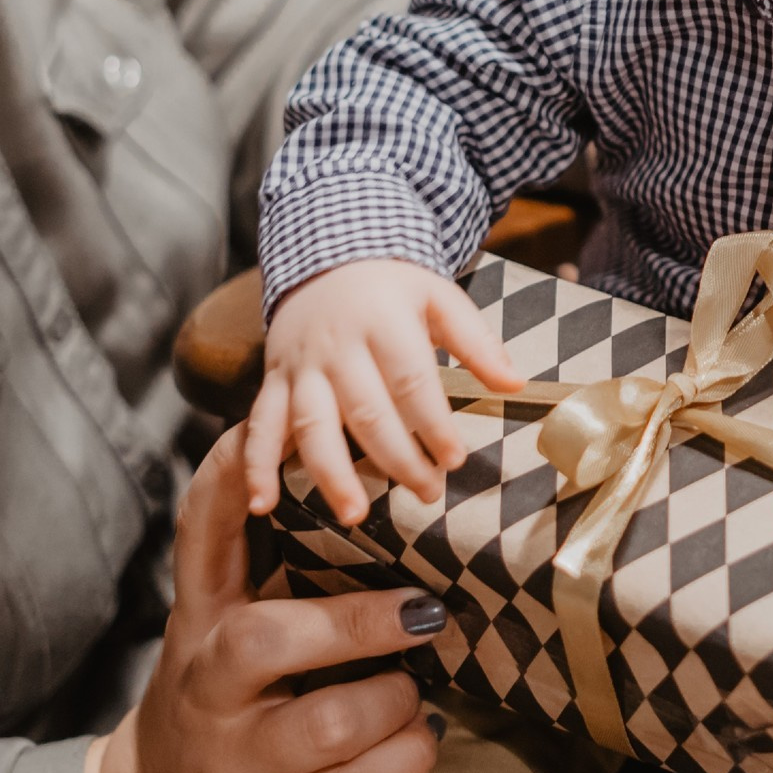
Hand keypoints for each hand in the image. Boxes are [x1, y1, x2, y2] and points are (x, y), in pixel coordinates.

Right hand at [83, 427, 454, 772]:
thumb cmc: (220, 700)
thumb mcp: (225, 626)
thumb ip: (276, 561)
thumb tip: (366, 471)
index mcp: (202, 623)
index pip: (200, 540)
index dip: (225, 482)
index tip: (261, 433)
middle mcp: (206, 688)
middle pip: (267, 641)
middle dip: (358, 624)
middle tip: (428, 610)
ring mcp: (230, 761)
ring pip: (327, 722)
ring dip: (396, 701)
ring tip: (420, 688)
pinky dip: (405, 758)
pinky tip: (420, 739)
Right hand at [244, 259, 523, 522]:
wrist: (325, 258)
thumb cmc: (393, 288)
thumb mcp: (439, 297)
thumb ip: (476, 341)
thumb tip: (515, 383)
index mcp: (383, 321)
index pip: (410, 379)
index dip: (433, 422)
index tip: (455, 459)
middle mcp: (337, 346)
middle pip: (366, 410)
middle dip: (397, 458)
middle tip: (428, 494)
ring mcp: (300, 366)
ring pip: (311, 424)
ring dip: (330, 472)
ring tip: (354, 514)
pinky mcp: (273, 381)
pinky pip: (260, 426)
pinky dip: (256, 466)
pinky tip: (262, 505)